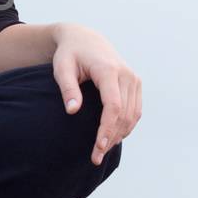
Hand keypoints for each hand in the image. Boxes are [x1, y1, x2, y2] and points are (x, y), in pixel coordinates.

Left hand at [52, 24, 141, 165]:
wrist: (85, 39)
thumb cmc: (69, 54)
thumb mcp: (62, 68)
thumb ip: (67, 88)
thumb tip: (72, 111)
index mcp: (108, 70)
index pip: (113, 106)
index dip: (107, 129)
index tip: (99, 147)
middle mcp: (126, 75)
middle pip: (124, 114)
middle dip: (111, 137)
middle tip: (96, 157)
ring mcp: (134, 79)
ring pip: (132, 115)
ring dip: (119, 135)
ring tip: (102, 150)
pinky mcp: (135, 84)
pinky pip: (135, 110)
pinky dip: (126, 126)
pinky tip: (112, 137)